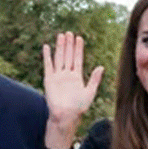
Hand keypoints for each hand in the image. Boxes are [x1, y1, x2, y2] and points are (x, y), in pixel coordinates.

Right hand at [42, 32, 103, 148]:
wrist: (66, 115)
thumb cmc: (79, 107)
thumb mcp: (90, 92)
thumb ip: (95, 79)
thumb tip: (101, 67)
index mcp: (77, 77)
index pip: (78, 59)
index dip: (79, 49)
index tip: (80, 38)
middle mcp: (67, 74)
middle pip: (68, 56)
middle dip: (69, 45)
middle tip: (69, 33)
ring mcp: (58, 76)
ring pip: (59, 58)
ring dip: (60, 47)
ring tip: (61, 36)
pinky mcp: (49, 79)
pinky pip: (48, 65)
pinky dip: (47, 56)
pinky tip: (46, 47)